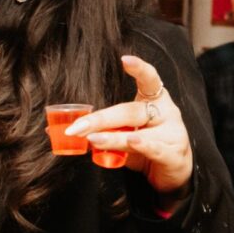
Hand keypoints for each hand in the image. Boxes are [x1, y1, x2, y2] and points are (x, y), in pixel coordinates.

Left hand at [64, 54, 192, 200]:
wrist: (173, 173)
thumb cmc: (147, 145)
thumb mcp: (125, 134)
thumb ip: (102, 130)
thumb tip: (59, 130)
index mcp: (154, 100)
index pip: (149, 80)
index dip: (139, 69)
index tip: (124, 59)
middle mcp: (166, 112)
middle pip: (130, 111)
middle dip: (100, 119)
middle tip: (76, 127)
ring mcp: (173, 133)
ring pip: (139, 132)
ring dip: (113, 137)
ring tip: (92, 139)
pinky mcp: (174, 155)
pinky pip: (155, 148)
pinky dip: (142, 145)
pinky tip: (132, 141)